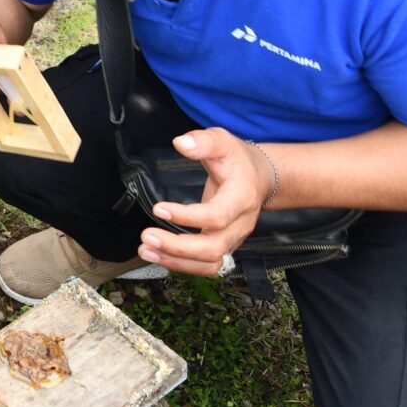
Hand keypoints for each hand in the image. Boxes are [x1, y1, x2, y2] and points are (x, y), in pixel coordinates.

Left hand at [139, 129, 272, 276]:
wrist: (260, 178)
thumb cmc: (238, 160)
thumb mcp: (223, 141)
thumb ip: (203, 142)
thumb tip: (180, 143)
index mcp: (241, 198)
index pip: (217, 216)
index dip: (188, 217)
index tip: (158, 208)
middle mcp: (240, 224)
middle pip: (213, 248)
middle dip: (178, 247)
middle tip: (147, 237)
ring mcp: (234, 238)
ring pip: (210, 263)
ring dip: (176, 261)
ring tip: (146, 250)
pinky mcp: (225, 246)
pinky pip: (206, 265)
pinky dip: (182, 265)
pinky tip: (158, 256)